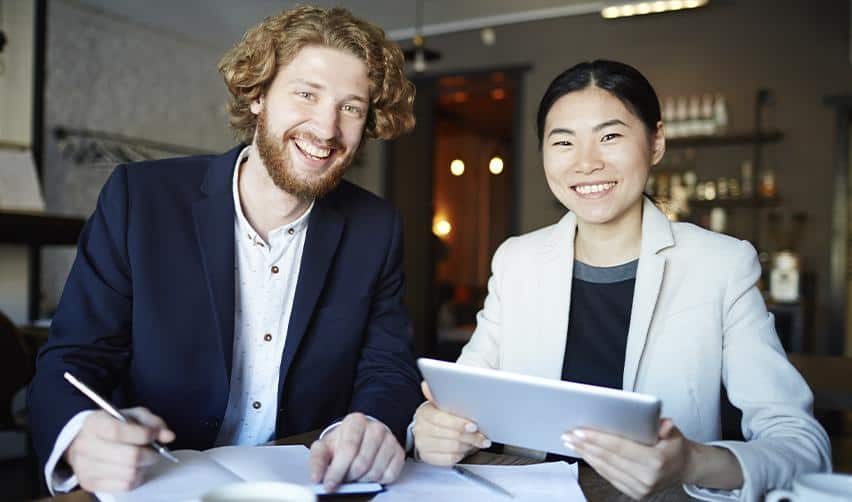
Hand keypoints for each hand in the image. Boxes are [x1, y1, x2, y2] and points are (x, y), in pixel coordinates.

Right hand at [65, 407, 174, 492]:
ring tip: (144, 459)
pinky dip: (137, 477)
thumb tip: (168, 436)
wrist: (87, 443)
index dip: (142, 434)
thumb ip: (152, 422)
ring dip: (144, 466)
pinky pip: (125, 485)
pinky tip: (135, 469)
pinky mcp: (89, 484)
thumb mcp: (132, 416)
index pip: (118, 432)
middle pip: (129, 456)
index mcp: (93, 423)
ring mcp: (84, 467)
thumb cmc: (114, 426)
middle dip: (150, 454)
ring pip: (130, 473)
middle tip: (155, 451)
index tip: (154, 435)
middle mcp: (84, 446)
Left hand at [308, 412, 403, 491]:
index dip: (337, 470)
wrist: (362, 437)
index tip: (328, 485)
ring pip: (375, 472)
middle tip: (344, 477)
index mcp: (355, 421)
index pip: (348, 449)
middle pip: (361, 463)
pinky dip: (377, 480)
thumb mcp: (325, 447)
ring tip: (356, 474)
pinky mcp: (399, 453)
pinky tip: (370, 473)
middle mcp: (375, 428)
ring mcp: (390, 439)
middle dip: (349, 476)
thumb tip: (316, 477)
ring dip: (362, 480)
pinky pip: (389, 475)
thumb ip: (317, 460)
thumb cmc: (343, 442)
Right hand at [412, 381, 490, 465]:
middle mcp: (420, 429)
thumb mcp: (441, 403)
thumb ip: (439, 394)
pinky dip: (461, 454)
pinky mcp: (428, 457)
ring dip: (468, 444)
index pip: (441, 418)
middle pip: (450, 435)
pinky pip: (449, 459)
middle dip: (470, 436)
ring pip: (452, 447)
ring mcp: (422, 444)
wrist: (428, 430)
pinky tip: (466, 448)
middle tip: (483, 436)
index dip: (458, 423)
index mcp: (424, 413)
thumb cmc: (440, 416)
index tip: (473, 425)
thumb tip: (427, 385)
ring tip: (477, 441)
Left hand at [563, 419, 694, 499]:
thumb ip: (665, 427)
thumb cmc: (675, 447)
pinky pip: (609, 476)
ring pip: (605, 468)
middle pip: (608, 458)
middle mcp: (647, 478)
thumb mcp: (674, 432)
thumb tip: (661, 423)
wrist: (684, 468)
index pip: (619, 447)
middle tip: (568, 434)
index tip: (580, 431)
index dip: (598, 438)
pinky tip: (585, 453)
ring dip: (586, 454)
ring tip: (571, 442)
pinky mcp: (634, 493)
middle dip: (585, 445)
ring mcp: (640, 488)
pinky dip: (595, 464)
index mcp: (656, 461)